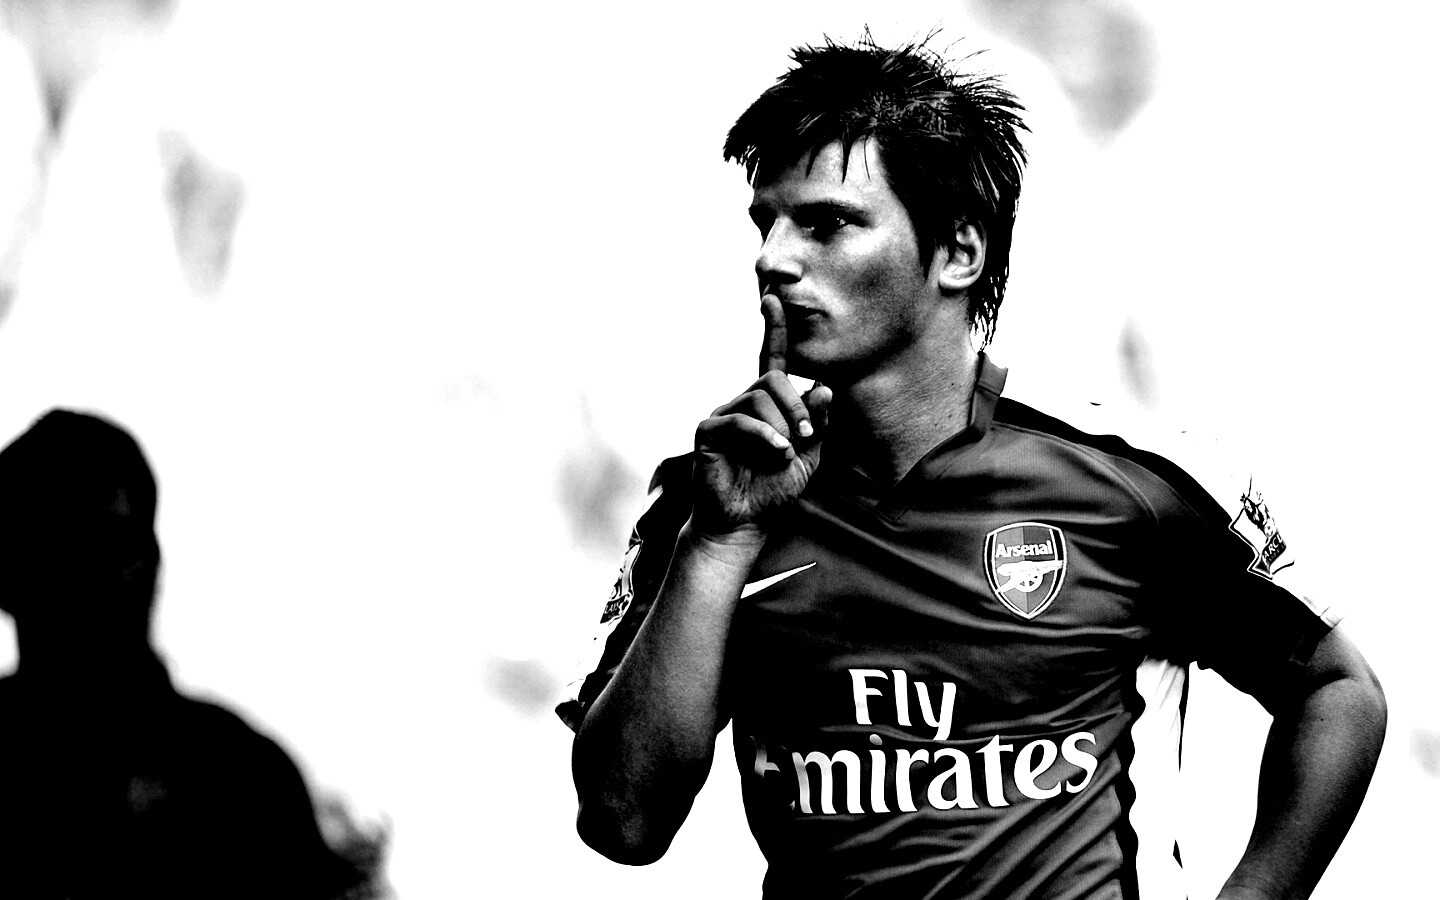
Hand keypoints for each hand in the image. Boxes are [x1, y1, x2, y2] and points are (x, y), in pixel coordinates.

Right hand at [691, 295, 830, 539]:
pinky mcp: (708, 431)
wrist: (745, 523)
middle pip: (773, 379)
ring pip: (759, 398)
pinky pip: (739, 420)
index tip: (772, 299)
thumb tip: (823, 388)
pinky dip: (764, 435)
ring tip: (786, 453)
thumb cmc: (773, 490)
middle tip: (807, 435)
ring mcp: (723, 414)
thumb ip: (818, 424)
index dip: (773, 329)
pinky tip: (777, 452)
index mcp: (768, 405)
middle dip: (796, 406)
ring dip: (782, 425)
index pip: (772, 360)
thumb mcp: (809, 457)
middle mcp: (743, 403)